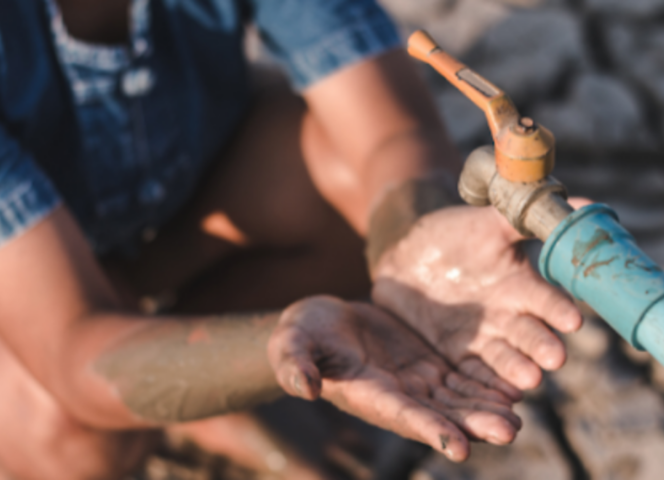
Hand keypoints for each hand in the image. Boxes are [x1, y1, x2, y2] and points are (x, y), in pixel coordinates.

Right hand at [268, 296, 520, 461]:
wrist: (320, 322)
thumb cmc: (300, 334)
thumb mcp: (291, 344)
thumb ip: (296, 364)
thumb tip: (302, 387)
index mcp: (368, 395)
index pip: (401, 416)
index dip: (429, 431)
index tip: (458, 446)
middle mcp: (397, 396)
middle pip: (441, 414)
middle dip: (473, 424)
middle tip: (510, 430)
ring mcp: (415, 381)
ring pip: (456, 399)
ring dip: (486, 408)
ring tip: (519, 413)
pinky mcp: (426, 364)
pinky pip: (460, 377)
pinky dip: (483, 383)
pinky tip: (512, 386)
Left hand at [372, 204, 583, 393]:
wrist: (409, 253)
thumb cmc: (454, 233)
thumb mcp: (488, 222)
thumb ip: (525, 218)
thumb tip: (582, 202)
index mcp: (521, 285)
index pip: (545, 299)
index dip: (557, 308)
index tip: (571, 318)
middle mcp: (509, 316)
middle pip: (529, 335)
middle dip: (542, 346)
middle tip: (554, 358)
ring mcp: (484, 336)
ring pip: (504, 358)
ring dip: (517, 369)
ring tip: (528, 380)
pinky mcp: (457, 352)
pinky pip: (472, 371)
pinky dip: (483, 383)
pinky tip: (494, 394)